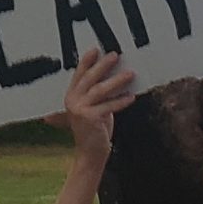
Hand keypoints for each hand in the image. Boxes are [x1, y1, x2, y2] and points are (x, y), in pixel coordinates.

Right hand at [59, 49, 135, 166]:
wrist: (90, 153)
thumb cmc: (94, 129)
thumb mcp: (93, 108)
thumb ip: (97, 94)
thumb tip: (114, 75)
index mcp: (71, 95)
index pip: (79, 74)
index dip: (86, 61)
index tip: (96, 49)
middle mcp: (72, 100)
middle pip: (89, 78)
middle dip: (103, 65)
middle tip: (115, 55)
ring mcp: (80, 110)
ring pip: (100, 90)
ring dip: (117, 81)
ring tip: (130, 74)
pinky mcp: (90, 119)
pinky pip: (108, 106)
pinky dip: (121, 101)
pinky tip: (131, 96)